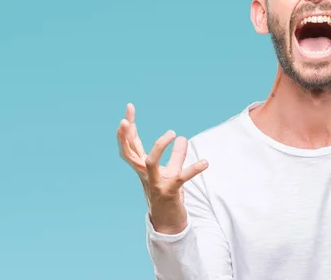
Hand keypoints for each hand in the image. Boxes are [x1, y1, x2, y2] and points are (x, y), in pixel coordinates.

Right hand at [117, 103, 208, 233]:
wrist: (168, 223)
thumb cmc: (167, 194)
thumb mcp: (171, 172)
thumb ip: (176, 155)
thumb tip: (182, 138)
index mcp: (142, 168)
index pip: (131, 144)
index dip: (128, 128)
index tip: (129, 108)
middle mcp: (145, 174)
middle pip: (129, 153)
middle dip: (125, 136)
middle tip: (125, 120)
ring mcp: (155, 183)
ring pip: (151, 163)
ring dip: (159, 147)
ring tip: (173, 133)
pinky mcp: (170, 192)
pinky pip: (181, 178)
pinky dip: (194, 169)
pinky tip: (205, 162)